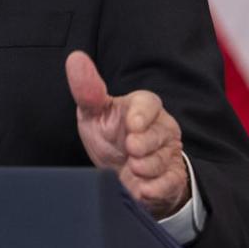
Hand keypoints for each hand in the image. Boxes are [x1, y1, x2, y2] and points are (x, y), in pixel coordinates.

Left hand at [65, 51, 189, 218]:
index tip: (132, 124)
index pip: (149, 103)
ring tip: (133, 169)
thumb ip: (87, 90)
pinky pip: (171, 183)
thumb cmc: (108, 136)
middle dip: (144, 144)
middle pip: (160, 133)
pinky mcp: (173, 178)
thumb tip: (75, 58)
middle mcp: (160, 128)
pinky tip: (142, 189)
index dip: (142, 114)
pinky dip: (156, 188)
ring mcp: (168, 153)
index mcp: (141, 107)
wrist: (121, 172)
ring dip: (147, 168)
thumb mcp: (93, 112)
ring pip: (164, 160)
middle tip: (130, 150)